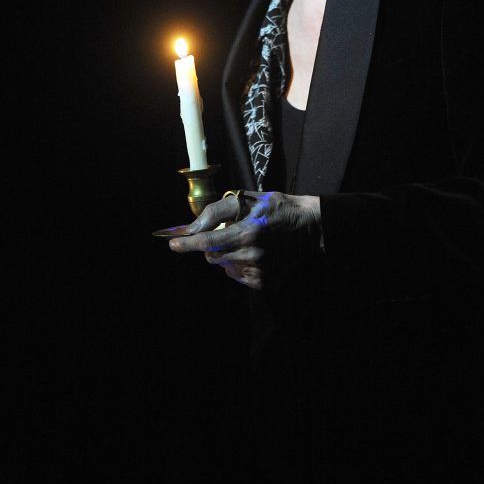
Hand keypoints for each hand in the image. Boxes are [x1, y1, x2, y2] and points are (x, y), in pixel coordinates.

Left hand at [168, 190, 321, 291]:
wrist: (310, 228)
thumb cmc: (278, 208)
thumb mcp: (248, 200)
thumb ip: (217, 211)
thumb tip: (193, 226)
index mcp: (247, 232)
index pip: (207, 242)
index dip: (187, 244)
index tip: (173, 244)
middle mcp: (251, 255)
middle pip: (213, 256)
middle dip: (212, 245)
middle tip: (228, 233)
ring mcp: (259, 272)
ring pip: (225, 267)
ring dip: (227, 256)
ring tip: (245, 242)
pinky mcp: (265, 283)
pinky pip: (238, 277)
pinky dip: (239, 266)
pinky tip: (254, 254)